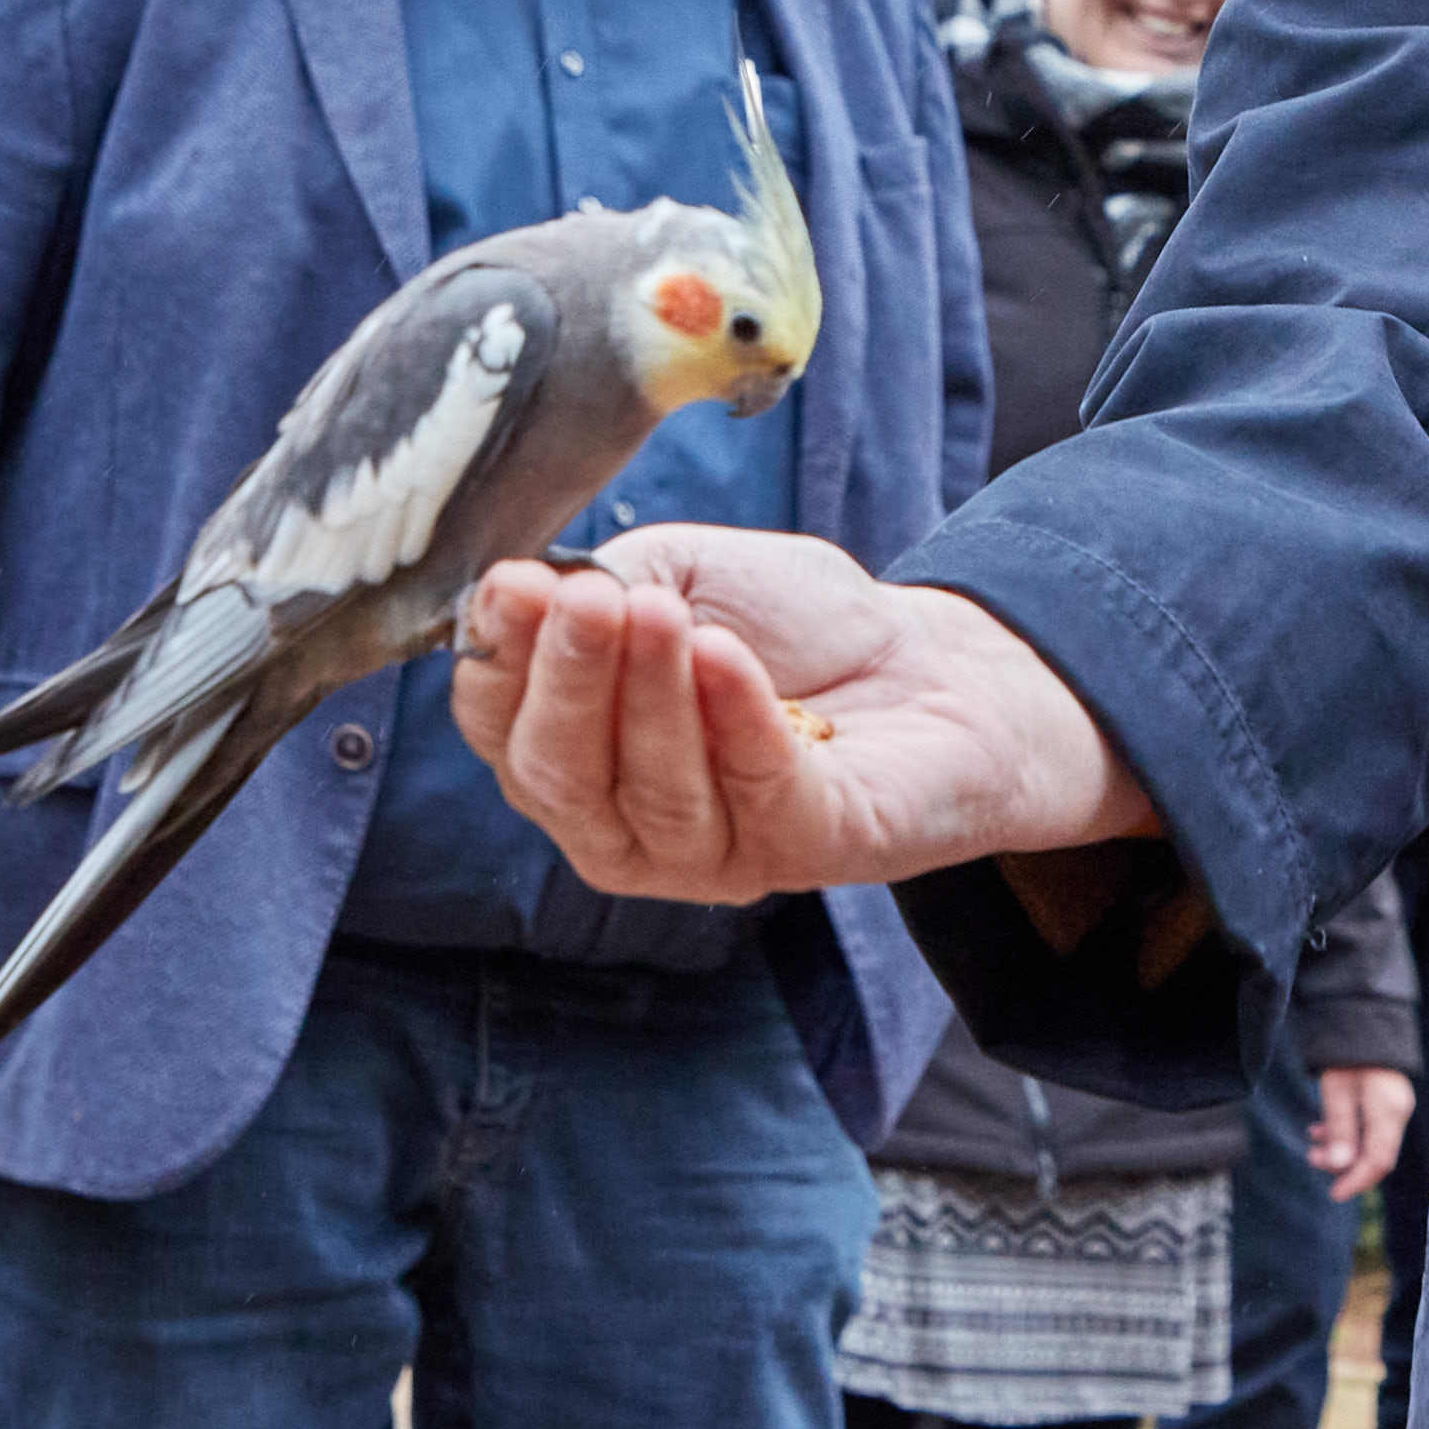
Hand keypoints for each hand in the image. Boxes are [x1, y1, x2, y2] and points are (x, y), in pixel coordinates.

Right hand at [454, 527, 1154, 902]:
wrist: (931, 665)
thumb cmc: (789, 627)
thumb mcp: (679, 574)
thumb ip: (602, 585)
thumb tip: (519, 589)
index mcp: (573, 751)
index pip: (497, 724)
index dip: (497, 660)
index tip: (514, 586)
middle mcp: (621, 822)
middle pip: (556, 773)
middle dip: (566, 680)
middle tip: (584, 602)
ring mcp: (708, 853)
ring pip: (649, 792)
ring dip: (649, 694)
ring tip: (658, 611)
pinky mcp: (802, 849)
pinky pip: (756, 790)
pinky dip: (736, 717)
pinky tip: (724, 654)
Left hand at [1309, 1065, 1413, 1204]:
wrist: (1364, 1017)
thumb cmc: (1347, 1051)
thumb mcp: (1336, 1089)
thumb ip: (1339, 1128)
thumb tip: (1339, 1166)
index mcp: (1389, 1110)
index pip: (1378, 1160)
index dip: (1356, 1181)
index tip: (1335, 1194)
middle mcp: (1398, 1112)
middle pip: (1376, 1155)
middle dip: (1345, 1165)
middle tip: (1312, 1159)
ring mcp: (1395, 1107)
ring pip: (1370, 1143)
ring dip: (1342, 1148)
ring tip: (1312, 1144)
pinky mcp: (1387, 1102)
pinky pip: (1370, 1128)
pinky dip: (1346, 1134)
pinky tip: (1321, 1130)